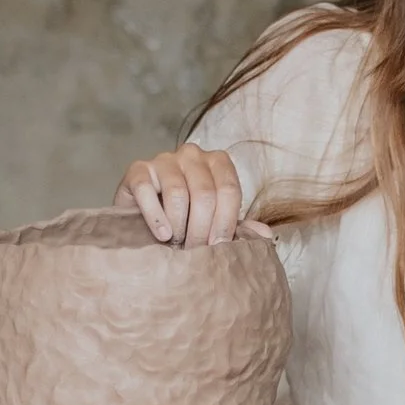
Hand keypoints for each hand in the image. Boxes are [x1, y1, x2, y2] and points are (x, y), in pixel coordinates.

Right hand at [117, 143, 245, 245]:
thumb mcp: (215, 222)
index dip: (226, 222)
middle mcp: (193, 154)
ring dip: (179, 226)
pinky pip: (147, 190)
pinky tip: (161, 234)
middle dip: (202, 229)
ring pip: (178, 194)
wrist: (145, 217)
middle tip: (195, 250)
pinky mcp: (138, 169)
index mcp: (218, 162)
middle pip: (205, 194)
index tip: (218, 246)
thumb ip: (240, 227)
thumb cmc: (186, 219)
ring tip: (177, 244)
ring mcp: (164, 159)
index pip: (230, 190)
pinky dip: (156, 217)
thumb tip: (266, 236)